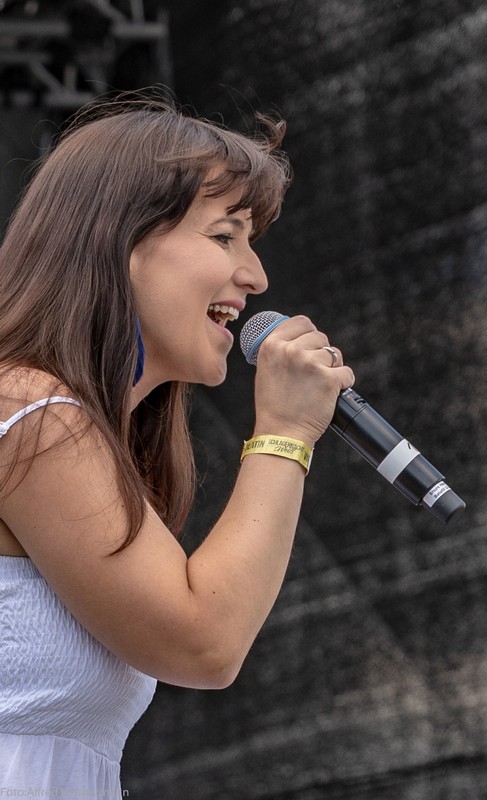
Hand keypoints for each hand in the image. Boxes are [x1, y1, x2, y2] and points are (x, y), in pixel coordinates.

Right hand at [252, 315, 354, 446]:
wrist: (281, 433)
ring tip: (319, 385)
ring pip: (334, 354)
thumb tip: (301, 339)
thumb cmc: (274, 406)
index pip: (301, 322)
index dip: (309, 333)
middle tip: (312, 373)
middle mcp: (290, 350)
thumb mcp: (266, 370)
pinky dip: (343, 383)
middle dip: (321, 353)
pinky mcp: (329, 379)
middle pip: (320, 337)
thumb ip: (281, 351)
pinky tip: (332, 393)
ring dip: (332, 368)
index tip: (310, 346)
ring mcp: (310, 364)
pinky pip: (346, 372)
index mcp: (272, 345)